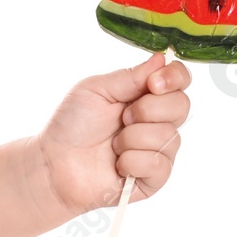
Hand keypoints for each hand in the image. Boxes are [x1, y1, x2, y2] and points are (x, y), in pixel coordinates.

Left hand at [36, 52, 190, 216]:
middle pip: (181, 105)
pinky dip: (132, 161)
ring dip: (132, 138)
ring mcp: (157, 150)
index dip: (174, 77)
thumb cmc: (71, 125)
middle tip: (122, 117)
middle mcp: (156, 121)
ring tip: (112, 144)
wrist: (55, 163)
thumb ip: (130, 76)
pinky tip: (117, 164)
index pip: (179, 80)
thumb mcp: (96, 90)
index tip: (153, 83)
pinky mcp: (154, 178)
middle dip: (148, 109)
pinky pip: (159, 164)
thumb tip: (162, 58)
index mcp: (144, 96)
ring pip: (169, 136)